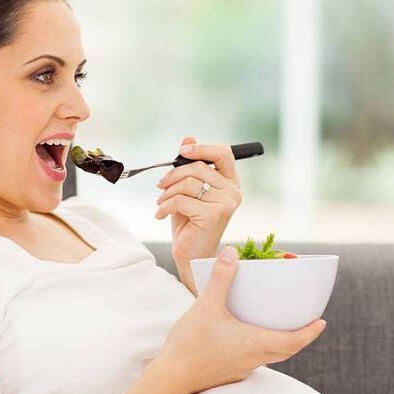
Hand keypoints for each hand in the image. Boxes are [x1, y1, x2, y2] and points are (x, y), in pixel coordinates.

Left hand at [154, 136, 242, 266]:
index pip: (223, 153)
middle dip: (173, 175)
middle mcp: (233, 192)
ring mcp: (225, 204)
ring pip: (188, 183)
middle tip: (160, 186)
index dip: (202, 148)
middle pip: (199, 167)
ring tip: (161, 203)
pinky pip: (181, 200)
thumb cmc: (190, 223)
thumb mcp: (188, 191)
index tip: (182, 151)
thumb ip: (191, 166)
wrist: (191, 255)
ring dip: (167, 193)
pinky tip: (161, 214)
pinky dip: (165, 206)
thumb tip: (189, 138)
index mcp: (230, 183)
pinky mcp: (213, 215)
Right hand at [154, 247, 326, 393]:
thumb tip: (231, 253)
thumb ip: (221, 279)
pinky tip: (247, 338)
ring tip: (280, 328)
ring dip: (280, 344)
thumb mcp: (206, 306)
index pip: (294, 341)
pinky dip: (260, 349)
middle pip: (286, 351)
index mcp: (255, 344)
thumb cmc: (190, 343)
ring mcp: (241, 369)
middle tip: (308, 325)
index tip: (322, 322)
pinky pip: (253, 360)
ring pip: (270, 357)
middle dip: (300, 338)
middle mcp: (253, 359)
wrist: (170, 378)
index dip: (310, 332)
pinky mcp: (228, 373)